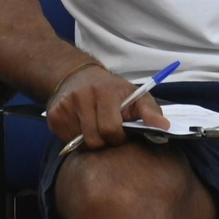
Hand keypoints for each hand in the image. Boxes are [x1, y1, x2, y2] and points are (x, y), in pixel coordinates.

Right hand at [44, 63, 168, 150]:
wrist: (77, 76)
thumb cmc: (112, 90)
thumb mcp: (135, 95)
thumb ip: (150, 112)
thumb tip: (165, 127)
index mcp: (105, 91)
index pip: (111, 129)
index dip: (119, 138)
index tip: (122, 133)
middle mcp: (82, 96)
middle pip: (94, 140)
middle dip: (105, 142)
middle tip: (109, 134)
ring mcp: (65, 105)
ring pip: (80, 143)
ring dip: (90, 141)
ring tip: (96, 128)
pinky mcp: (53, 115)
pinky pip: (66, 140)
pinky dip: (76, 139)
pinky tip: (82, 126)